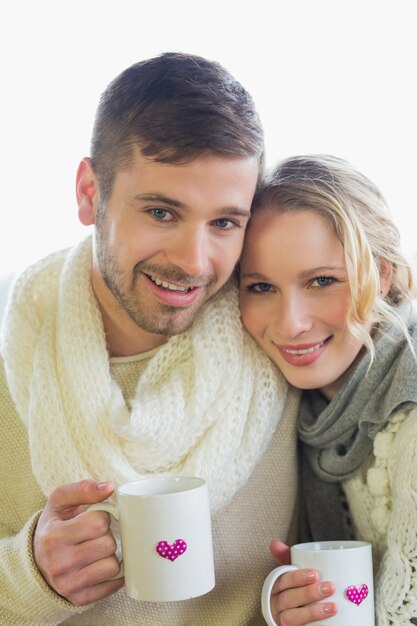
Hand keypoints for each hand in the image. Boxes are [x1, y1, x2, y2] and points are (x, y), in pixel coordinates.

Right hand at [33, 479, 123, 605]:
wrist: (36, 562)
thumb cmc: (53, 527)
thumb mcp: (60, 502)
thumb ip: (83, 489)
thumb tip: (110, 487)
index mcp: (54, 537)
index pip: (99, 522)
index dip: (102, 516)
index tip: (94, 518)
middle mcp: (60, 563)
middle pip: (108, 544)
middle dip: (106, 535)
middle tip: (94, 535)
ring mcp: (69, 585)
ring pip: (113, 566)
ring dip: (109, 555)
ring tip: (96, 550)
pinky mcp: (80, 599)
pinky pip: (113, 585)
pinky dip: (111, 574)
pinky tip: (99, 565)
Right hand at [268, 540, 336, 625]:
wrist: (295, 619)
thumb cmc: (293, 592)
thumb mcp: (291, 576)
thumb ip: (287, 559)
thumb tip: (274, 543)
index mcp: (275, 587)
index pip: (283, 580)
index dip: (298, 577)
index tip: (315, 574)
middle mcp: (275, 605)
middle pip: (287, 599)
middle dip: (309, 593)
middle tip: (330, 587)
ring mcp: (281, 621)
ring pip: (290, 618)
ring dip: (312, 612)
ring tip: (333, 607)